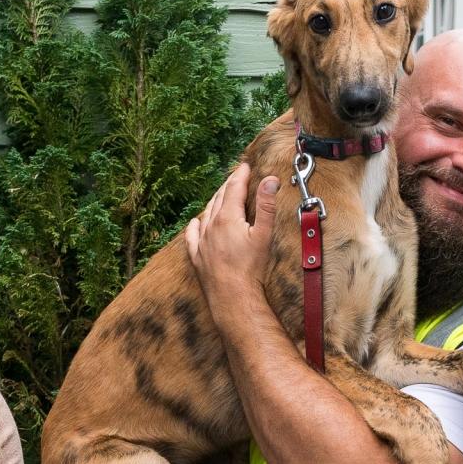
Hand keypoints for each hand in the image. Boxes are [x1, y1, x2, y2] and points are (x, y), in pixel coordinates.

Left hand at [184, 163, 280, 333]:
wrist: (232, 297)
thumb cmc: (250, 269)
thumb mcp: (263, 234)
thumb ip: (266, 205)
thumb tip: (270, 180)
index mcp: (227, 218)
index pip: (234, 188)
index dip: (241, 175)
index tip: (245, 166)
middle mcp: (210, 226)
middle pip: (219, 198)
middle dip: (228, 185)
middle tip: (236, 177)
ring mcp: (201, 241)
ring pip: (206, 213)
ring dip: (214, 201)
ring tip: (221, 195)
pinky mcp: (196, 256)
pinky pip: (191, 234)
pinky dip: (196, 224)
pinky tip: (197, 222)